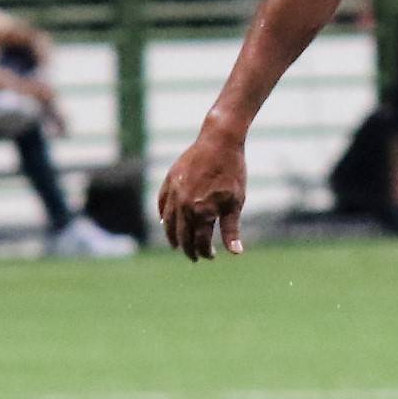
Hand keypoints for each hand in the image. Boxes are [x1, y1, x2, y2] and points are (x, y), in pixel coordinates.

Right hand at [157, 128, 247, 259]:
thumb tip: (236, 253)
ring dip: (172, 236)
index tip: (211, 256)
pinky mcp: (170, 181)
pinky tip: (164, 221)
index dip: (205, 252)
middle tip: (194, 257)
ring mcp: (174, 193)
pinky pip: (162, 203)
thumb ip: (231, 230)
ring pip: (168, 222)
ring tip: (176, 245)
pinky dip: (163, 215)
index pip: (200, 242)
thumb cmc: (232, 172)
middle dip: (189, 249)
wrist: (219, 142)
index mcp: (201, 213)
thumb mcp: (235, 202)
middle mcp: (184, 206)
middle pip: (183, 235)